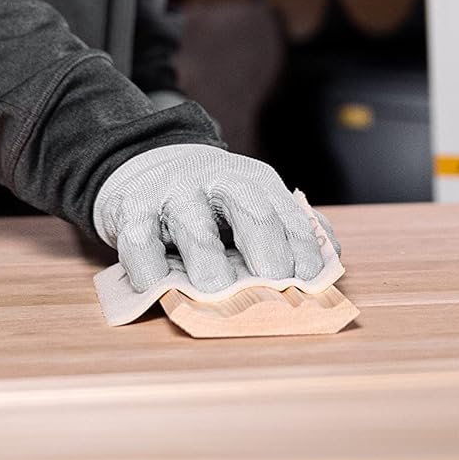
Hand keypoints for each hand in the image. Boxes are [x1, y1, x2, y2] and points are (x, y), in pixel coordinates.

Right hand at [93, 143, 335, 293]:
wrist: (144, 166)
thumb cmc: (208, 202)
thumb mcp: (252, 202)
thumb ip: (289, 228)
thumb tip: (326, 261)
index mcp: (253, 180)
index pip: (289, 217)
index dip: (302, 254)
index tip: (309, 287)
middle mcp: (216, 178)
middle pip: (252, 214)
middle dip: (268, 256)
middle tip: (273, 291)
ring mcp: (172, 192)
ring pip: (195, 227)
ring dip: (208, 265)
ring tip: (216, 293)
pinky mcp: (131, 208)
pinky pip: (140, 241)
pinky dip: (149, 270)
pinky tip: (158, 288)